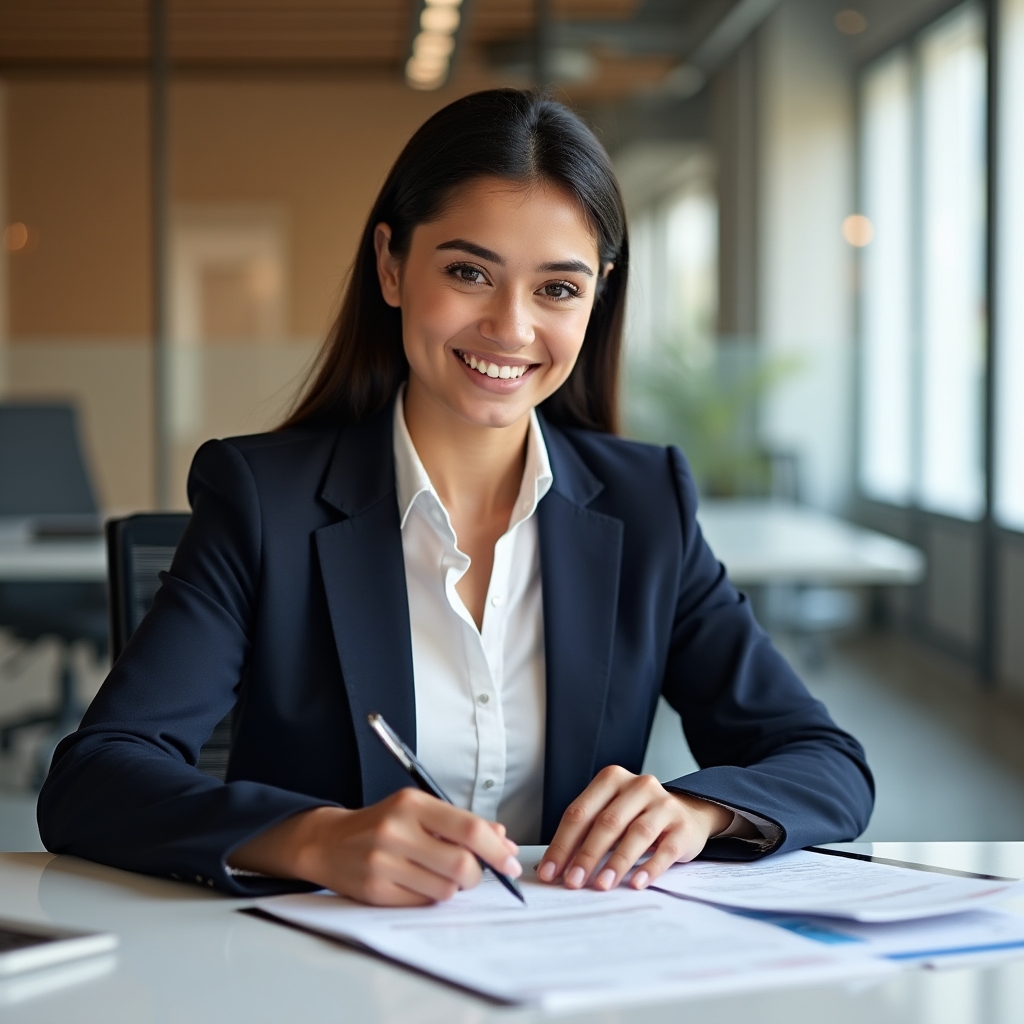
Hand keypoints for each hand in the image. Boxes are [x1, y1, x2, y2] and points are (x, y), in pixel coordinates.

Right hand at [228, 789, 521, 905]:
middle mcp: (397, 830)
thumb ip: (460, 823)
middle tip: (473, 874)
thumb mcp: (419, 810)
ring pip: (446, 889)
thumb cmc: (382, 823)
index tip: (511, 861)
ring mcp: (384, 862)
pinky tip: (418, 883)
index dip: (496, 849)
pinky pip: (423, 903)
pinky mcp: (375, 891)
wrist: (328, 842)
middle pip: (462, 865)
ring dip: (453, 888)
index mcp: (412, 804)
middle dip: (477, 875)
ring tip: (438, 875)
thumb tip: (503, 840)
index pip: (468, 828)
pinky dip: (430, 897)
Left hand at [535, 766, 731, 891]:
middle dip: (587, 855)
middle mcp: (638, 786)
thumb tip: (555, 868)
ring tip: (602, 885)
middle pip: (607, 822)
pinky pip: (665, 849)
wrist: (687, 814)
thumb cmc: (636, 817)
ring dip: (616, 862)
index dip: (562, 844)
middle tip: (573, 882)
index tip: (549, 872)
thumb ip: (586, 833)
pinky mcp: (683, 826)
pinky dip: (649, 868)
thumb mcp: (610, 814)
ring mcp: (663, 804)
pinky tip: (636, 883)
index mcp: (611, 779)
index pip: (580, 812)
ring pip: (636, 834)